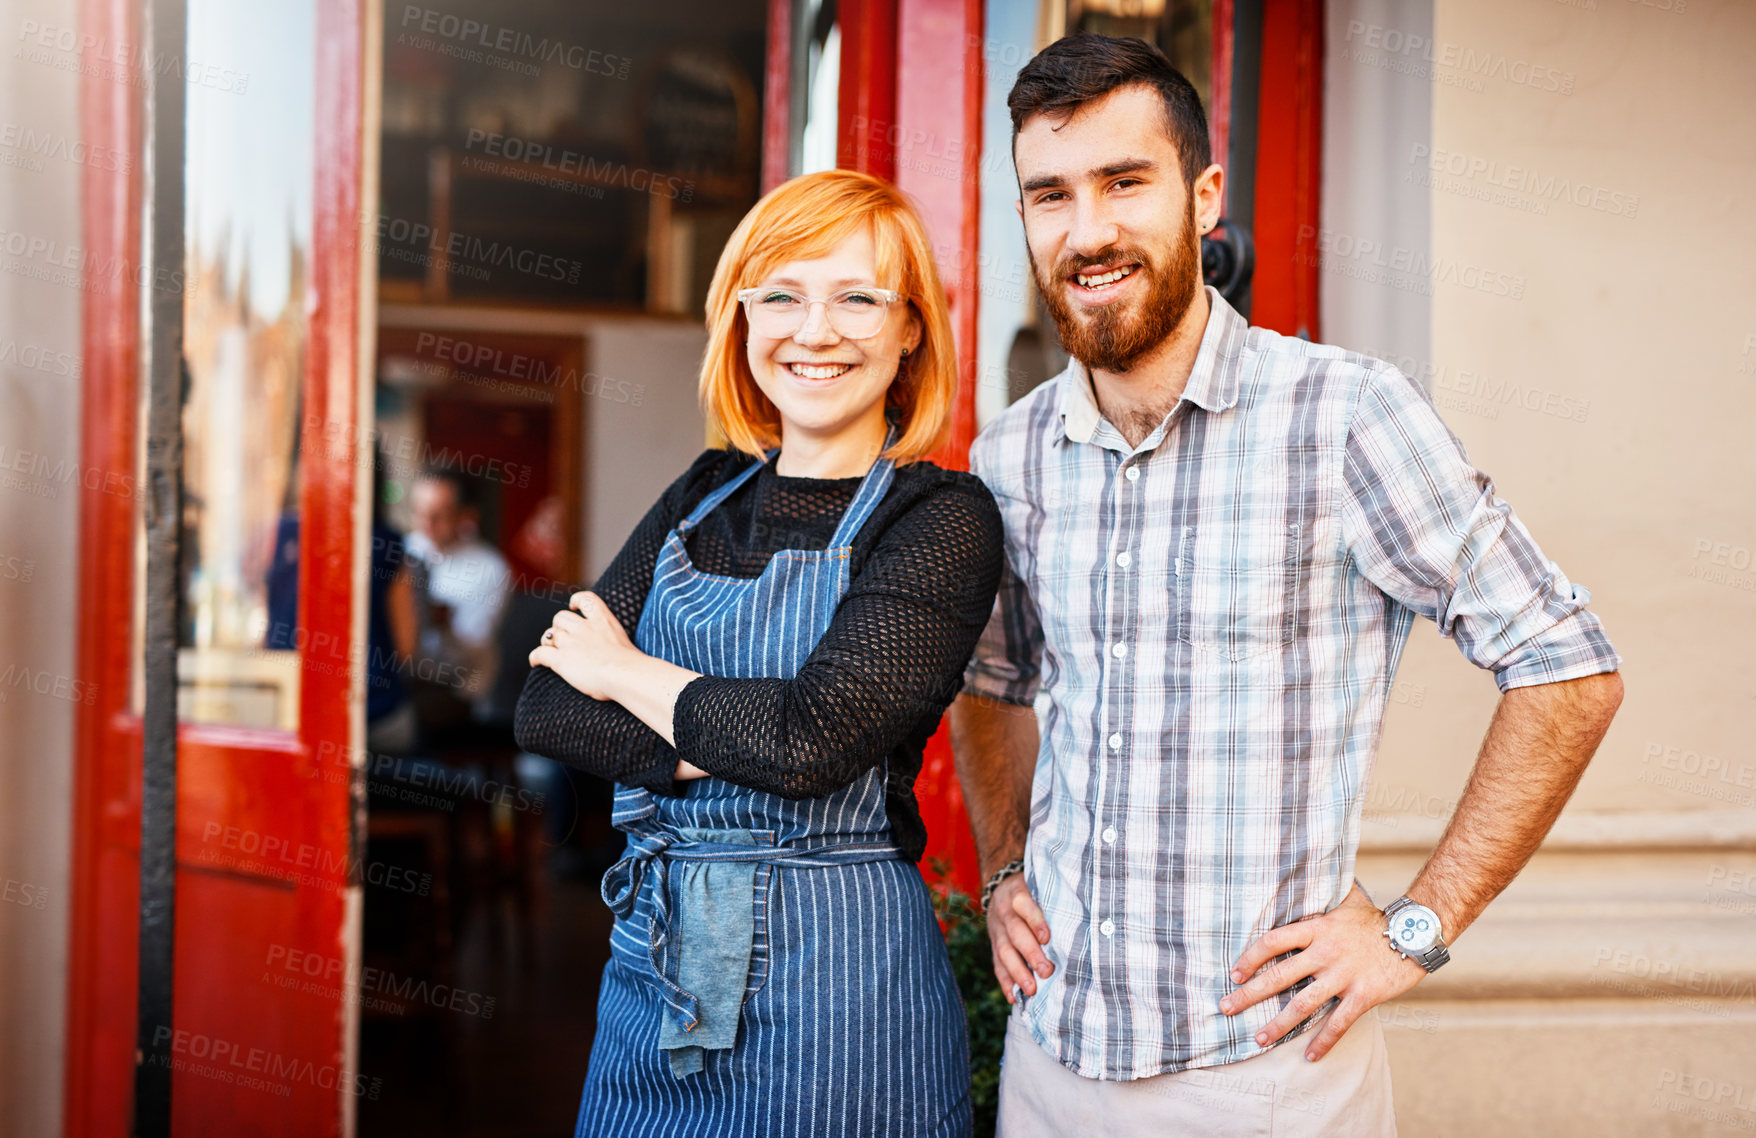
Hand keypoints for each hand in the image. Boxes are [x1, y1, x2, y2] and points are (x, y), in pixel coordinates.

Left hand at [527, 591, 637, 701]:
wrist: (625, 674)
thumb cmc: (631, 665)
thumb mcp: (626, 644)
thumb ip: (613, 640)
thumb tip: (613, 652)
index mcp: (603, 620)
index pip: (586, 599)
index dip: (576, 600)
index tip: (573, 605)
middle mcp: (584, 628)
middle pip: (561, 618)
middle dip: (559, 628)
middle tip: (564, 640)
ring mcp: (571, 642)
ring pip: (549, 635)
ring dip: (549, 642)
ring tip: (552, 651)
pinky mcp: (561, 659)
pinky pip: (540, 653)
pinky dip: (535, 657)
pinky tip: (535, 662)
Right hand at [986, 872, 1052, 1003]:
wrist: (1001, 890)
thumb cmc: (1032, 892)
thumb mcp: (1038, 887)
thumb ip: (1054, 900)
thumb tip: (1088, 918)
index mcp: (1017, 894)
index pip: (1025, 906)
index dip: (1035, 921)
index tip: (1047, 938)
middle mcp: (1004, 912)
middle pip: (1015, 933)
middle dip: (1030, 953)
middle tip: (1046, 971)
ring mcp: (997, 930)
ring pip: (1004, 951)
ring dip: (1017, 972)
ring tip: (1031, 989)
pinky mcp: (994, 945)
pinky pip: (997, 964)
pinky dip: (1005, 982)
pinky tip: (1013, 997)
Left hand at [1218, 883, 1426, 1060]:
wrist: (1415, 933)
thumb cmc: (1376, 919)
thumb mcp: (1345, 901)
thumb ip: (1322, 896)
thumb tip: (1304, 874)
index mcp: (1317, 929)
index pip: (1273, 942)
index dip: (1250, 958)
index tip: (1234, 974)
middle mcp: (1325, 952)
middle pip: (1279, 976)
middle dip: (1249, 995)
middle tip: (1226, 1008)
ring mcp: (1343, 975)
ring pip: (1302, 1004)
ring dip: (1278, 1024)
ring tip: (1259, 1039)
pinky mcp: (1363, 995)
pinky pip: (1338, 1023)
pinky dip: (1323, 1042)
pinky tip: (1310, 1056)